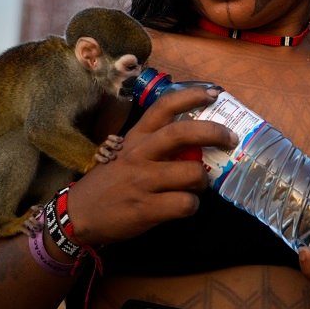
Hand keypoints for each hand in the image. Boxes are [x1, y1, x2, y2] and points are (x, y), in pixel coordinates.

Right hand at [64, 86, 237, 245]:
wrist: (78, 215)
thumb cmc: (111, 181)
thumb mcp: (128, 153)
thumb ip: (157, 146)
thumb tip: (197, 142)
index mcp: (137, 137)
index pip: (164, 106)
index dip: (191, 96)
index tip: (213, 94)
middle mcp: (140, 154)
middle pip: (182, 134)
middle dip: (213, 132)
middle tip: (231, 138)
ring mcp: (143, 181)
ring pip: (192, 173)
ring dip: (204, 181)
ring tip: (198, 186)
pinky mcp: (146, 208)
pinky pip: (184, 204)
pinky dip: (191, 206)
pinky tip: (184, 206)